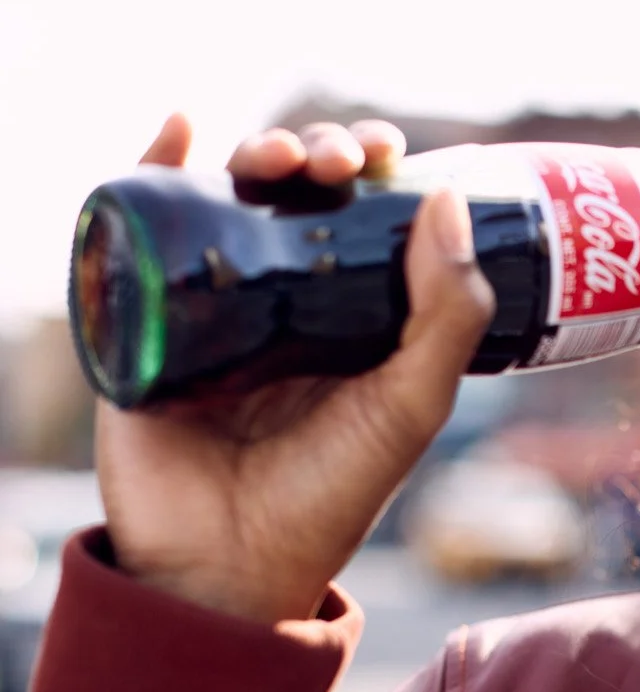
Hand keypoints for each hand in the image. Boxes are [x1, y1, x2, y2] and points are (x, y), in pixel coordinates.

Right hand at [94, 113, 494, 623]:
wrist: (231, 561)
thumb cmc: (331, 494)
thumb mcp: (411, 403)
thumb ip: (447, 316)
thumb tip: (448, 199)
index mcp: (350, 317)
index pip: (363, 217)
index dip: (375, 170)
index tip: (386, 150)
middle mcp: (283, 303)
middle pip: (296, 195)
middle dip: (316, 154)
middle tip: (333, 160)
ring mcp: (211, 305)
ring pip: (226, 199)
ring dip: (251, 152)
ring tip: (275, 156)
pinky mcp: (142, 316)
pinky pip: (141, 228)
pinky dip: (153, 166)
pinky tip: (179, 129)